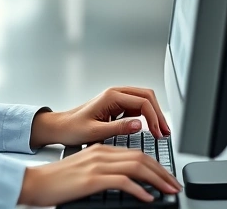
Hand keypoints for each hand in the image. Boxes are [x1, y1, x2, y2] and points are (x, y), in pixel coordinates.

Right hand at [17, 144, 181, 205]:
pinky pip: (123, 182)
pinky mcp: (92, 179)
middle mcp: (101, 153)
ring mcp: (96, 165)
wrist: (35, 182)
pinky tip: (147, 198)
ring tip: (168, 191)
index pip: (136, 153)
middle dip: (162, 172)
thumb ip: (104, 170)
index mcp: (100, 149)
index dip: (156, 165)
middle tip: (175, 185)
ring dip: (157, 180)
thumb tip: (127, 181)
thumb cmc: (57, 181)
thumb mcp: (84, 170)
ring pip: (136, 167)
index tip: (167, 178)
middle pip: (141, 158)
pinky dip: (139, 189)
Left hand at [30, 87, 170, 147]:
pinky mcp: (117, 105)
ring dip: (154, 114)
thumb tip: (139, 125)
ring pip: (144, 100)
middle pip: (147, 96)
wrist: (61, 127)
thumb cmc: (73, 128)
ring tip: (161, 130)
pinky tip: (150, 128)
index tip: (158, 133)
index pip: (142, 102)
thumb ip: (118, 127)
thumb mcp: (95, 131)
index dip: (154, 118)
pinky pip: (137, 106)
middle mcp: (115, 93)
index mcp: (111, 96)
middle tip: (165, 131)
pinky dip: (147, 115)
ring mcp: (117, 98)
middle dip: (158, 113)